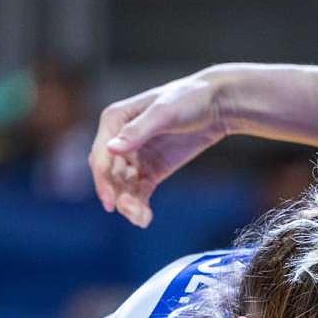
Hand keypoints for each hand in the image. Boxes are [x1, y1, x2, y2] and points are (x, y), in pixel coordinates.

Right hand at [90, 71, 231, 227]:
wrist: (216, 106)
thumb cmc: (188, 99)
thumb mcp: (164, 113)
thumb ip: (138, 131)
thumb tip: (111, 148)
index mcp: (114, 120)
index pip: (101, 155)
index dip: (102, 180)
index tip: (110, 202)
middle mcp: (119, 139)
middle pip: (109, 175)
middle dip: (118, 195)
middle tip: (133, 212)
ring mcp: (135, 156)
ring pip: (123, 187)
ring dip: (128, 204)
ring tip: (142, 218)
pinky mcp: (151, 170)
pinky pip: (139, 191)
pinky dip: (140, 205)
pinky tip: (145, 218)